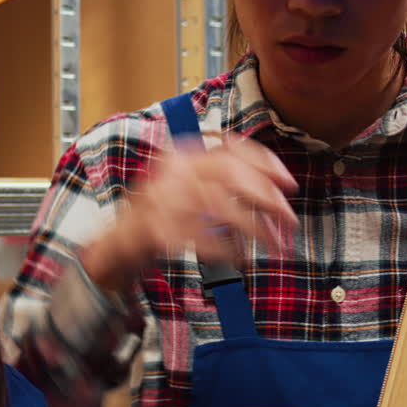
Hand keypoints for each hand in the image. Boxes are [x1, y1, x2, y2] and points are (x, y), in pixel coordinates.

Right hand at [80, 136, 298, 293]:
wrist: (116, 245)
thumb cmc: (161, 216)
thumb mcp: (188, 185)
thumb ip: (221, 179)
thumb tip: (274, 186)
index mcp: (184, 155)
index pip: (232, 148)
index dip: (266, 163)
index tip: (289, 182)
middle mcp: (173, 171)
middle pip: (231, 174)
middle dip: (267, 197)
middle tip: (290, 221)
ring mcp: (163, 200)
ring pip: (221, 208)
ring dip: (256, 229)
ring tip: (275, 246)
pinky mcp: (157, 231)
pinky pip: (204, 240)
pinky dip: (228, 251)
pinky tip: (242, 259)